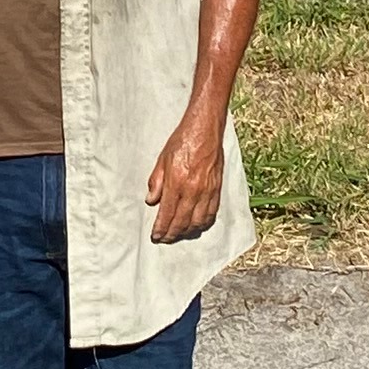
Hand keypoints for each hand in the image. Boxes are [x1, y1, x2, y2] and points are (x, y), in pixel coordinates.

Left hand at [145, 112, 224, 243]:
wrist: (205, 129)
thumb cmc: (182, 141)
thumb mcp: (162, 159)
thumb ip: (156, 181)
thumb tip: (151, 201)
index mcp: (176, 182)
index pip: (167, 214)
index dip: (161, 229)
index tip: (156, 236)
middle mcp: (193, 190)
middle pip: (182, 222)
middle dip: (172, 234)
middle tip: (165, 239)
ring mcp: (207, 191)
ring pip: (198, 222)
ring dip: (187, 231)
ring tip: (179, 234)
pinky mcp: (217, 189)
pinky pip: (211, 213)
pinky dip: (203, 223)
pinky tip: (196, 225)